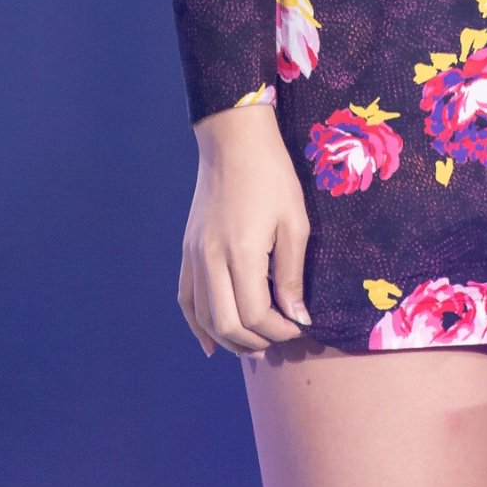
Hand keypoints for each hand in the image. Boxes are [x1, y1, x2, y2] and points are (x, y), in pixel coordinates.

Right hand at [179, 104, 312, 358]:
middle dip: (256, 341)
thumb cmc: (272, 176)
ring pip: (204, 317)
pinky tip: (212, 343)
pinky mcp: (187, 251)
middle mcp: (210, 260)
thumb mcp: (294, 222)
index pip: (255, 314)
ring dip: (229, 339)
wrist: (233, 142)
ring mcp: (194, 257)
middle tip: (281, 339)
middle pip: (227, 324)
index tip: (300, 328)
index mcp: (241, 252)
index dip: (279, 330)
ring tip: (256, 344)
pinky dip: (198, 325)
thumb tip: (297, 317)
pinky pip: (186, 299)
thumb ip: (292, 274)